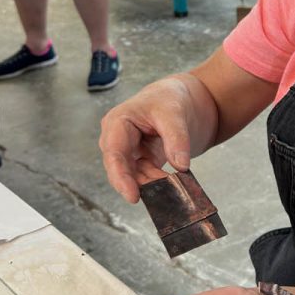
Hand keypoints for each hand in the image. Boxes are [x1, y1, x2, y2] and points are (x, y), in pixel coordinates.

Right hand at [99, 76, 200, 202]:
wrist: (180, 98)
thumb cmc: (169, 99)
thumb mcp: (174, 113)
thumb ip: (176, 139)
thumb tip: (181, 166)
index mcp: (117, 122)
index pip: (114, 153)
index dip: (121, 177)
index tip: (133, 196)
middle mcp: (117, 139)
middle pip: (120, 168)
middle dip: (138, 183)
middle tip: (161, 194)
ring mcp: (128, 151)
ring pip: (133, 176)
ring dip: (151, 184)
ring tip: (172, 186)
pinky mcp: (141, 160)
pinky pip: (145, 176)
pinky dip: (157, 182)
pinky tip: (171, 183)